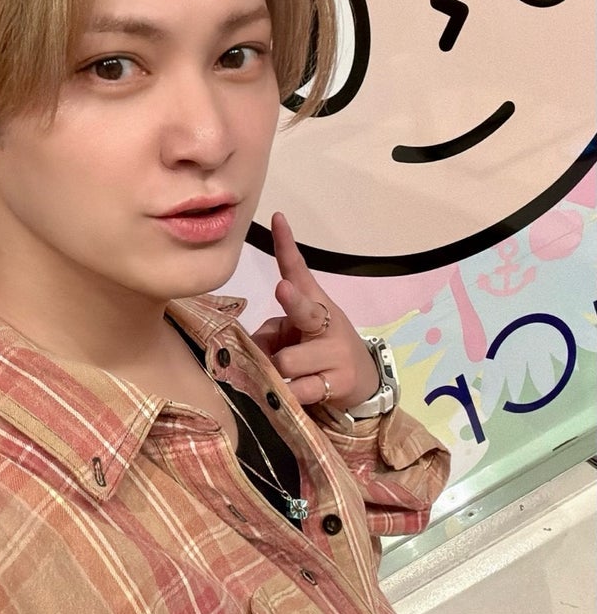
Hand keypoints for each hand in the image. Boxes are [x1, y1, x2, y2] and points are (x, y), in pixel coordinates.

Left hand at [251, 212, 378, 408]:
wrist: (364, 380)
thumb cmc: (318, 349)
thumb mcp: (295, 334)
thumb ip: (270, 335)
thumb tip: (249, 349)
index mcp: (314, 303)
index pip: (298, 269)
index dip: (287, 244)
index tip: (278, 218)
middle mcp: (327, 322)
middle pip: (305, 310)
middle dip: (293, 301)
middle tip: (283, 289)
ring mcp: (334, 353)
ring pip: (288, 361)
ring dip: (277, 371)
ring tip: (286, 376)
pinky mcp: (338, 382)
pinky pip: (299, 390)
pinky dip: (289, 394)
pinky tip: (293, 395)